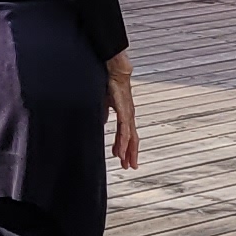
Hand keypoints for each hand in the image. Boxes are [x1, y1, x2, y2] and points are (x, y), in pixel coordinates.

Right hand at [106, 53, 138, 172]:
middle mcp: (129, 116)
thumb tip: (103, 123)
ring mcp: (128, 114)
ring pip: (130, 137)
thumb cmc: (110, 83)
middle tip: (129, 166)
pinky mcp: (125, 112)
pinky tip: (122, 151)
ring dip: (128, 152)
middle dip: (131, 153)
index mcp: (125, 114)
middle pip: (132, 139)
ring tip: (127, 164)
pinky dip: (123, 142)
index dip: (126, 146)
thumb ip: (104, 113)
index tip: (122, 157)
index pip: (127, 134)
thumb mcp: (104, 102)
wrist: (115, 69)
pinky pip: (124, 130)